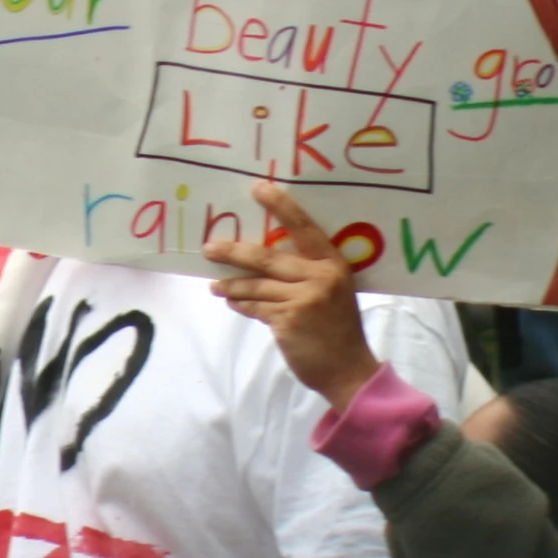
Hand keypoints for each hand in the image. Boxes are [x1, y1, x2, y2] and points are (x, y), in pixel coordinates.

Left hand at [205, 181, 379, 413]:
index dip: (282, 206)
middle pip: (268, 257)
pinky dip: (241, 304)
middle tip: (210, 248)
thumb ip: (309, 272)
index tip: (259, 188)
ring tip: (215, 285)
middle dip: (234, 252)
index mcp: (333, 263)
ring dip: (231, 285)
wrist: (347, 369)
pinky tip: (232, 302)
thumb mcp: (334, 290)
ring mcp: (303, 300)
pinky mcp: (287, 321)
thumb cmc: (339, 327)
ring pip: (256, 285)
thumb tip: (267, 257)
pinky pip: (256, 307)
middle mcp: (319, 277)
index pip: (305, 227)